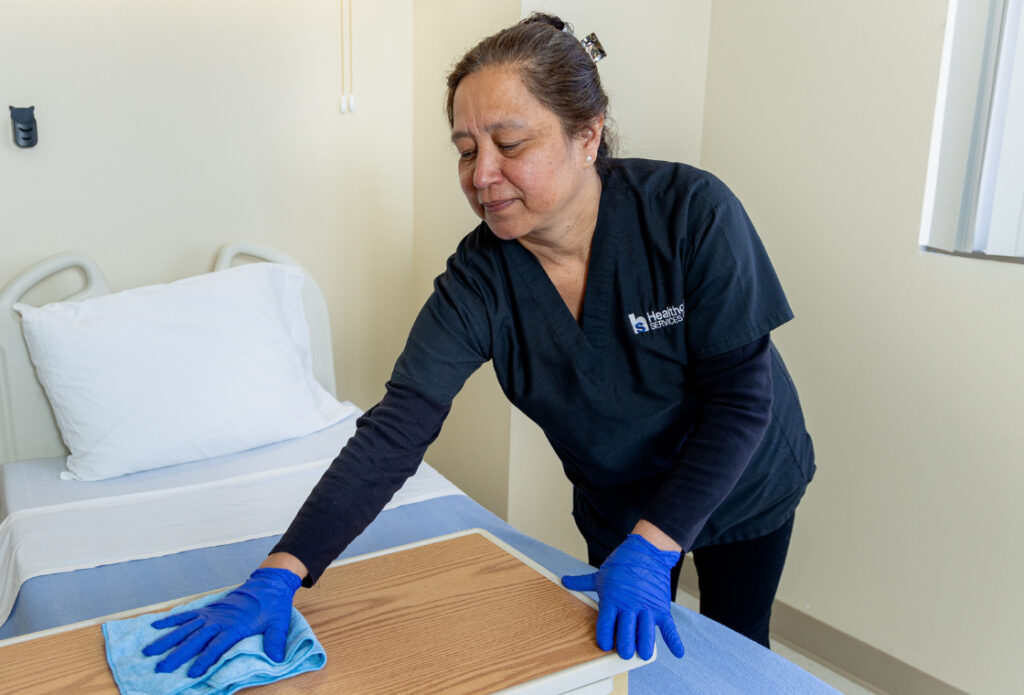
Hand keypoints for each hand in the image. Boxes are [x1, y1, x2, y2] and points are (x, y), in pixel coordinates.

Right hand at [142, 567, 300, 677]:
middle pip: (195, 639)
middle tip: (160, 667)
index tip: (192, 673)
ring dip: (167, 640)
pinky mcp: (208, 610)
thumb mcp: (279, 623)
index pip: (216, 646)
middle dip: (177, 654)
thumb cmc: (273, 606)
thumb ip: (275, 640)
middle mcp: (219, 621)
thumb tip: (277, 659)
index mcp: (235, 627)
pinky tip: (155, 626)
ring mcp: (211, 615)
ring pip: (185, 628)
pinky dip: (171, 620)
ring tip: (149, 651)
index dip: (204, 660)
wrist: (269, 584)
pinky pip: (187, 615)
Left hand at [561, 535, 684, 659]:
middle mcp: (629, 605)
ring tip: (643, 655)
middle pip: (626, 631)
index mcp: (612, 599)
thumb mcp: (600, 575)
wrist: (646, 551)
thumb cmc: (622, 563)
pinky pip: (668, 626)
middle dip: (625, 645)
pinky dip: (674, 640)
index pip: (606, 623)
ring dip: (645, 645)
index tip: (604, 646)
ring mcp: (646, 606)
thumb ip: (582, 582)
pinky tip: (677, 653)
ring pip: (646, 631)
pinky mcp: (661, 606)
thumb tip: (564, 581)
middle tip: (624, 654)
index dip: (604, 637)